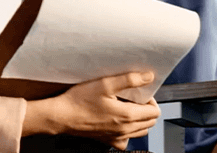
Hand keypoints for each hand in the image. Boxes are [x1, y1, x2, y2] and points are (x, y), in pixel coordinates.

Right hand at [22, 72, 160, 146]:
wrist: (61, 116)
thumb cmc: (80, 100)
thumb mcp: (105, 84)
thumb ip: (130, 79)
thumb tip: (148, 77)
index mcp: (127, 116)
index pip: (155, 112)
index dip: (151, 100)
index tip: (141, 93)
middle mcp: (124, 130)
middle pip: (150, 123)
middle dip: (147, 109)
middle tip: (136, 99)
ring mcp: (116, 137)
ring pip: (140, 132)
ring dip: (140, 120)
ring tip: (128, 108)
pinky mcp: (107, 140)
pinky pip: (126, 140)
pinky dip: (128, 132)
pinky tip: (119, 122)